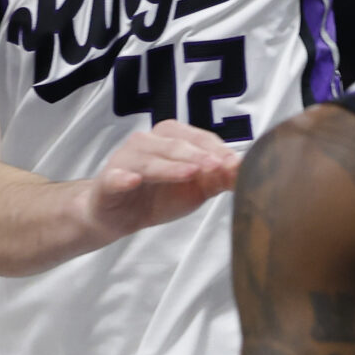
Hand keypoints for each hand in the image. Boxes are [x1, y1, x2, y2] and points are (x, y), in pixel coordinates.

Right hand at [84, 121, 243, 239]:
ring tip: (190, 173)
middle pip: (175, 144)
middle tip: (217, 166)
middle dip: (198, 154)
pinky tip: (133, 180)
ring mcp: (125, 159)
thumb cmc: (159, 196)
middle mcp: (147, 142)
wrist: (120, 216)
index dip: (217, 150)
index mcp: (171, 138)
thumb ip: (220, 179)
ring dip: (170, 166)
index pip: (198, 138)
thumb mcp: (196, 189)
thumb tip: (246, 171)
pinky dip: (124, 178)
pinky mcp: (108, 180)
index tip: (235, 163)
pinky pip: (116, 177)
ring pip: (149, 159)